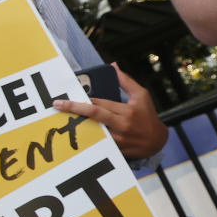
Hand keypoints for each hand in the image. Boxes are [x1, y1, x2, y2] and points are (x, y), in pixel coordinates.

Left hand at [52, 64, 167, 158]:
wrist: (159, 141)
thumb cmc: (148, 115)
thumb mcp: (141, 95)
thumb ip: (126, 81)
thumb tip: (113, 65)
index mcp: (126, 110)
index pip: (100, 103)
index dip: (83, 100)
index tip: (66, 98)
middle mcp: (122, 124)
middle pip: (94, 114)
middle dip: (74, 108)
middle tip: (57, 104)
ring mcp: (119, 139)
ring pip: (94, 130)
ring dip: (78, 125)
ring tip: (61, 121)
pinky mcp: (117, 150)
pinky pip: (99, 143)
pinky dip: (87, 138)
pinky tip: (75, 136)